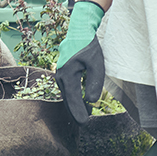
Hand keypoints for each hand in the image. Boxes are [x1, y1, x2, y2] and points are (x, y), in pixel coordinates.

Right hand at [54, 0, 104, 124]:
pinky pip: (67, 89)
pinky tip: (81, 102)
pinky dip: (73, 97)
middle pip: (68, 99)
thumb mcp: (96, 64)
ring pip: (67, 95)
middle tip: (84, 124)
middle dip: (76, 112)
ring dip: (74, 105)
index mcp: (68, 75)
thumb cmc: (89, 46)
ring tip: (85, 115)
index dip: (78, 112)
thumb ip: (94, 82)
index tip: (84, 124)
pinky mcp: (62, 73)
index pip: (73, 99)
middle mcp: (61, 76)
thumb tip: (91, 101)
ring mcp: (60, 74)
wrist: (79, 31)